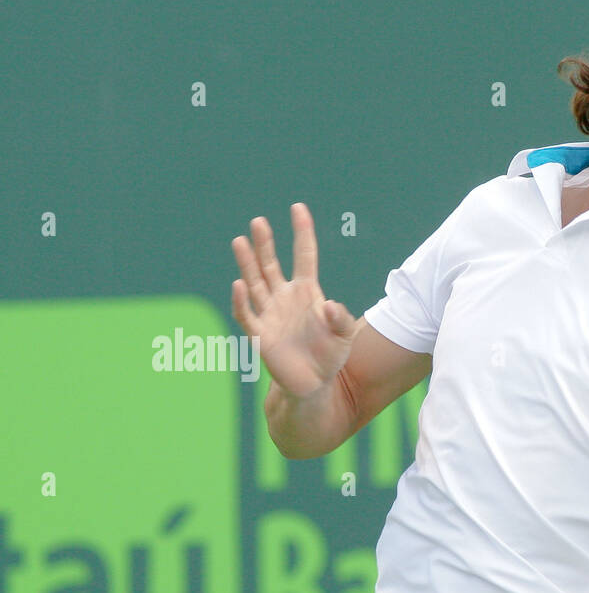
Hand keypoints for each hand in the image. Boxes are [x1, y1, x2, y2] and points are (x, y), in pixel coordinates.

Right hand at [231, 203, 356, 399]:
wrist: (314, 384)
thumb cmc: (330, 356)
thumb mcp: (344, 337)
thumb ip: (341, 320)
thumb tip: (329, 305)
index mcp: (306, 292)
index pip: (304, 256)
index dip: (302, 233)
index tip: (298, 208)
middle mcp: (284, 297)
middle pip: (272, 264)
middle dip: (265, 244)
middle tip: (259, 221)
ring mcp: (269, 313)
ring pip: (255, 282)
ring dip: (247, 263)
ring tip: (240, 241)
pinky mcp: (259, 334)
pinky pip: (246, 314)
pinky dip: (241, 300)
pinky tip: (238, 285)